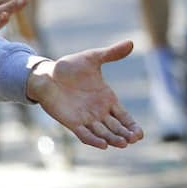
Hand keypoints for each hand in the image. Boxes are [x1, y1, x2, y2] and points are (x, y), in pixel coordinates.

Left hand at [25, 39, 143, 148]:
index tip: (140, 133)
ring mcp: (86, 119)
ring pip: (103, 133)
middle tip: (134, 139)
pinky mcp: (72, 122)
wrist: (47, 74)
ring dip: (113, 139)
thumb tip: (131, 42)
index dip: (132, 125)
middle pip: (116, 127)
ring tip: (122, 143)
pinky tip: (103, 145)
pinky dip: (94, 140)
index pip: (124, 116)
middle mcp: (99, 112)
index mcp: (107, 99)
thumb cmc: (70, 66)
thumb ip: (111, 53)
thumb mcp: (93, 58)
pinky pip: (85, 134)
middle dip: (126, 134)